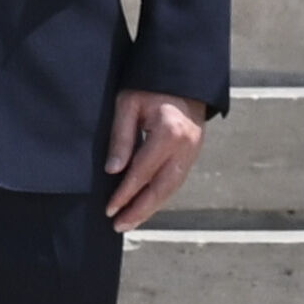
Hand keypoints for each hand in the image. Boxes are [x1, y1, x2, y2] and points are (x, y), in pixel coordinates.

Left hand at [102, 90, 208, 233]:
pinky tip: (146, 204)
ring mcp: (193, 151)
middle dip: (140, 210)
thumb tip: (113, 171)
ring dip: (150, 208)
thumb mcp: (127, 105)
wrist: (182, 77)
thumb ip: (121, 138)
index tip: (110, 209)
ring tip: (130, 222)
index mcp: (169, 133)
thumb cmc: (150, 86)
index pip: (143, 172)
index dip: (125, 193)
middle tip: (120, 226)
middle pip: (161, 188)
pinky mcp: (193, 153)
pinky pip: (176, 180)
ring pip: (171, 188)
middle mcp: (185, 146)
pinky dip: (160, 196)